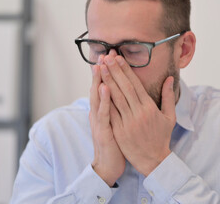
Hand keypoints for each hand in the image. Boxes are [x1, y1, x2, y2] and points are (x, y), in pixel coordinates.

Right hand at [89, 61, 125, 186]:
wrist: (109, 166)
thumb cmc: (115, 144)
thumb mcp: (116, 123)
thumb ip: (117, 107)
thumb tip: (121, 95)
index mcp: (104, 111)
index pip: (105, 87)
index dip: (108, 72)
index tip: (111, 56)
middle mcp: (99, 114)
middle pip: (99, 88)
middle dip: (102, 71)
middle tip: (105, 53)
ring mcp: (99, 122)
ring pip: (98, 98)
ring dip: (99, 81)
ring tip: (101, 65)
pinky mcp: (103, 132)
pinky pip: (103, 114)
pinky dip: (103, 101)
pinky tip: (105, 88)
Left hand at [100, 54, 176, 175]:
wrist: (154, 160)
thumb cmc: (162, 137)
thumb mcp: (169, 117)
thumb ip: (168, 96)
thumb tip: (170, 79)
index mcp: (150, 108)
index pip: (135, 84)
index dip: (126, 70)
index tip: (118, 58)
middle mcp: (138, 113)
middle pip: (124, 88)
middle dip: (114, 71)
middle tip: (106, 57)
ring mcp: (127, 122)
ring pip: (115, 98)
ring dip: (107, 81)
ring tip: (100, 68)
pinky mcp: (119, 131)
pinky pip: (110, 113)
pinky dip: (104, 100)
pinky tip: (97, 89)